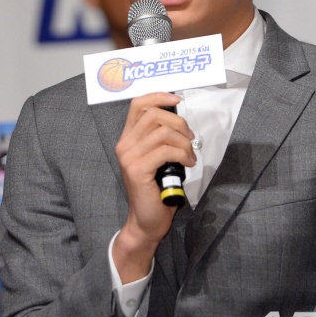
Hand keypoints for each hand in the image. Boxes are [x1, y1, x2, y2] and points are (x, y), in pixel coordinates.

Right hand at [113, 92, 195, 282]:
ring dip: (184, 142)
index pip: (138, 104)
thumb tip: (180, 119)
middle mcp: (125, 145)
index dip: (159, 96)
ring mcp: (129, 157)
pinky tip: (188, 164)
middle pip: (154, 114)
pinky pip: (166, 150)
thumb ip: (161, 138)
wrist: (146, 220)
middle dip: (179, 122)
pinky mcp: (137, 170)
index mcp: (128, 138)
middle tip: (190, 138)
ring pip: (163, 132)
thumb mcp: (157, 157)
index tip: (178, 99)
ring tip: (190, 156)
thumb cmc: (156, 189)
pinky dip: (183, 154)